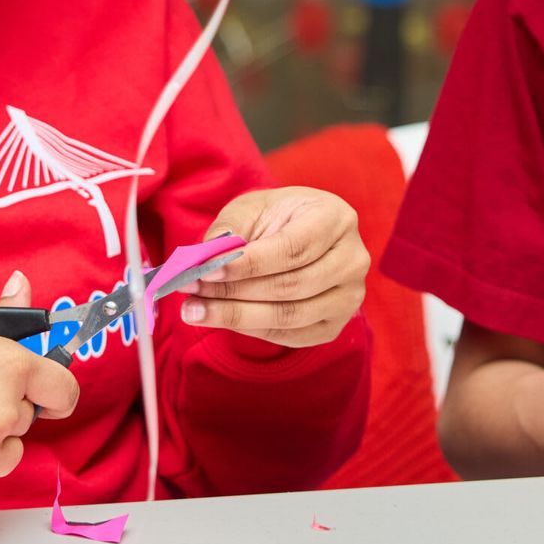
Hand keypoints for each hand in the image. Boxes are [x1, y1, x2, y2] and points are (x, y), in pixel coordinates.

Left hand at [175, 187, 367, 346]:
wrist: (300, 236)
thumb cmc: (277, 218)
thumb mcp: (252, 208)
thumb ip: (229, 228)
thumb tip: (206, 257)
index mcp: (336, 219)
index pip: (292, 249)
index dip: (249, 264)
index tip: (207, 270)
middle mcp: (352, 260)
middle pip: (291, 286)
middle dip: (234, 291)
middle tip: (191, 291)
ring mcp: (349, 297)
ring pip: (289, 316)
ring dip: (235, 315)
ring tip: (194, 309)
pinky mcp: (334, 325)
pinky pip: (289, 335)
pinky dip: (250, 328)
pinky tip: (220, 318)